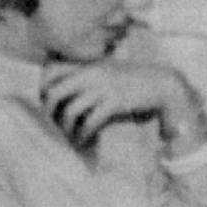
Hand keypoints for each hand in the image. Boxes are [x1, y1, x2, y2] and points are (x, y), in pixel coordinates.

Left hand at [41, 58, 206, 152]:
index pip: (51, 71)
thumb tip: (64, 97)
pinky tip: (83, 141)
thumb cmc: (133, 82)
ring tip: (71, 136)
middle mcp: (91, 74)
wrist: (163, 84)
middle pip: (54, 93)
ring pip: (70, 111)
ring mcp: (103, 88)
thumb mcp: (107, 73)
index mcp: (88, 66)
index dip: (42, 88)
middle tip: (55, 123)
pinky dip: (83, 135)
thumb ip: (87, 78)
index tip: (48, 102)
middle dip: (49, 112)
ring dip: (66, 128)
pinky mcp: (114, 102)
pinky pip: (89, 122)